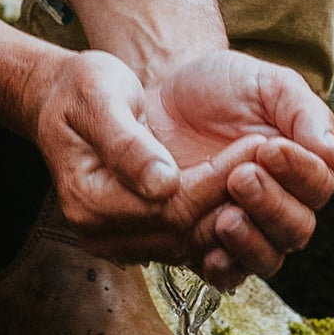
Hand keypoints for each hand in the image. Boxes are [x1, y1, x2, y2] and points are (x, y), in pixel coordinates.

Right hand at [29, 50, 277, 266]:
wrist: (61, 101)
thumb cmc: (81, 91)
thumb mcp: (100, 98)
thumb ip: (128, 143)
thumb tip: (162, 183)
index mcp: (89, 200)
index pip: (172, 206)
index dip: (219, 180)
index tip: (258, 145)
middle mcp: (101, 232)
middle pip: (186, 232)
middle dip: (233, 196)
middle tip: (272, 157)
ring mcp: (118, 241)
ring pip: (193, 243)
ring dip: (232, 210)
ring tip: (263, 171)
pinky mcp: (136, 239)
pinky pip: (187, 242)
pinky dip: (217, 218)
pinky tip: (240, 188)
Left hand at [142, 49, 333, 287]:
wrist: (164, 94)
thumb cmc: (221, 86)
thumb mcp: (266, 85)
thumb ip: (302, 113)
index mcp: (303, 169)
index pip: (318, 185)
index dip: (298, 172)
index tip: (269, 149)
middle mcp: (281, 205)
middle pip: (296, 228)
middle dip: (271, 205)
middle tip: (240, 178)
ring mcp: (246, 229)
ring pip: (267, 257)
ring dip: (250, 242)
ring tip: (226, 217)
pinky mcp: (207, 245)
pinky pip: (226, 273)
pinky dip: (223, 268)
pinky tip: (210, 254)